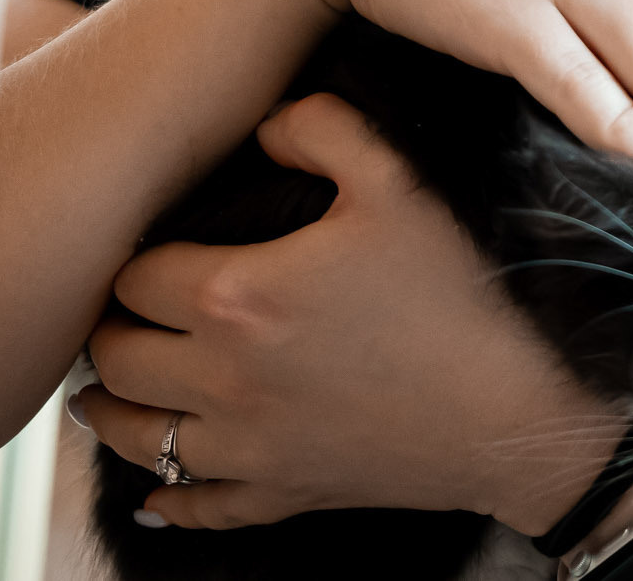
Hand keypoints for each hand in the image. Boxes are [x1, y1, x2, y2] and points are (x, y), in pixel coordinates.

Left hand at [74, 95, 620, 532]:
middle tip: (123, 311)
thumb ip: (321, 128)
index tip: (146, 248)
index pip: (134, 277)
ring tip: (111, 387)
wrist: (522, 408)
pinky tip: (156, 487)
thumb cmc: (464, 290)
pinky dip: (163, 497)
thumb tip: (266, 123)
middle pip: (116, 358)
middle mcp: (223, 380)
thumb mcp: (398, 179)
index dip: (130, 258)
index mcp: (239, 297)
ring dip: (114, 409)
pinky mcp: (282, 495)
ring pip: (134, 437)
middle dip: (111, 330)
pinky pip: (193, 509)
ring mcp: (249, 449)